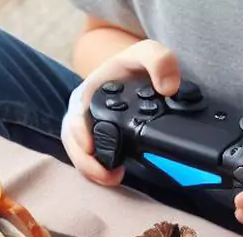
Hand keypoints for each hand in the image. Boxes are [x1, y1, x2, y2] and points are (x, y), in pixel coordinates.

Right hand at [61, 40, 179, 185]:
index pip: (74, 117)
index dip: (79, 133)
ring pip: (80, 156)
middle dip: (86, 163)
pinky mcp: (96, 143)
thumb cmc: (132, 65)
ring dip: (93, 170)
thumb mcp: (145, 52)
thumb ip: (159, 60)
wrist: (133, 72)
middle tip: (110, 174)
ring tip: (115, 177)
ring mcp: (86, 131)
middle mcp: (81, 115)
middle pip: (73, 143)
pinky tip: (116, 174)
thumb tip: (168, 88)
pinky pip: (90, 160)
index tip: (91, 147)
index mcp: (86, 94)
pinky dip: (99, 170)